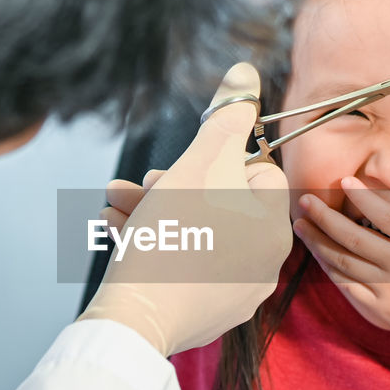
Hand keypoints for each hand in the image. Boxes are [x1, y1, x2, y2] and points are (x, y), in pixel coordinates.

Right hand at [79, 64, 290, 356]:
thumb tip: (247, 72)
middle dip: (172, 186)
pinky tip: (120, 232)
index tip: (178, 167)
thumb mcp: (200, 162)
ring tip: (115, 204)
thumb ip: (227, 116)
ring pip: (197, 234)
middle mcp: (265, 264)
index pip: (255, 173)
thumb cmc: (171, 236)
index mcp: (274, 228)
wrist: (135, 317)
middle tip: (137, 184)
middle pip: (221, 204)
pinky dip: (157, 246)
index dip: (212, 161)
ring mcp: (237, 294)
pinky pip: (186, 267)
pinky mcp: (208, 314)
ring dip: (155, 211)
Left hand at [292, 178, 389, 364]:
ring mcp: (388, 290)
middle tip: (305, 200)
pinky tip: (319, 257)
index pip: (385, 215)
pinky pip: (349, 288)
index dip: (362, 197)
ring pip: (344, 262)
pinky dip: (330, 271)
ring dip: (319, 242)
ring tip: (301, 225)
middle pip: (353, 237)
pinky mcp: (381, 310)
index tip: (344, 181)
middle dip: (325, 217)